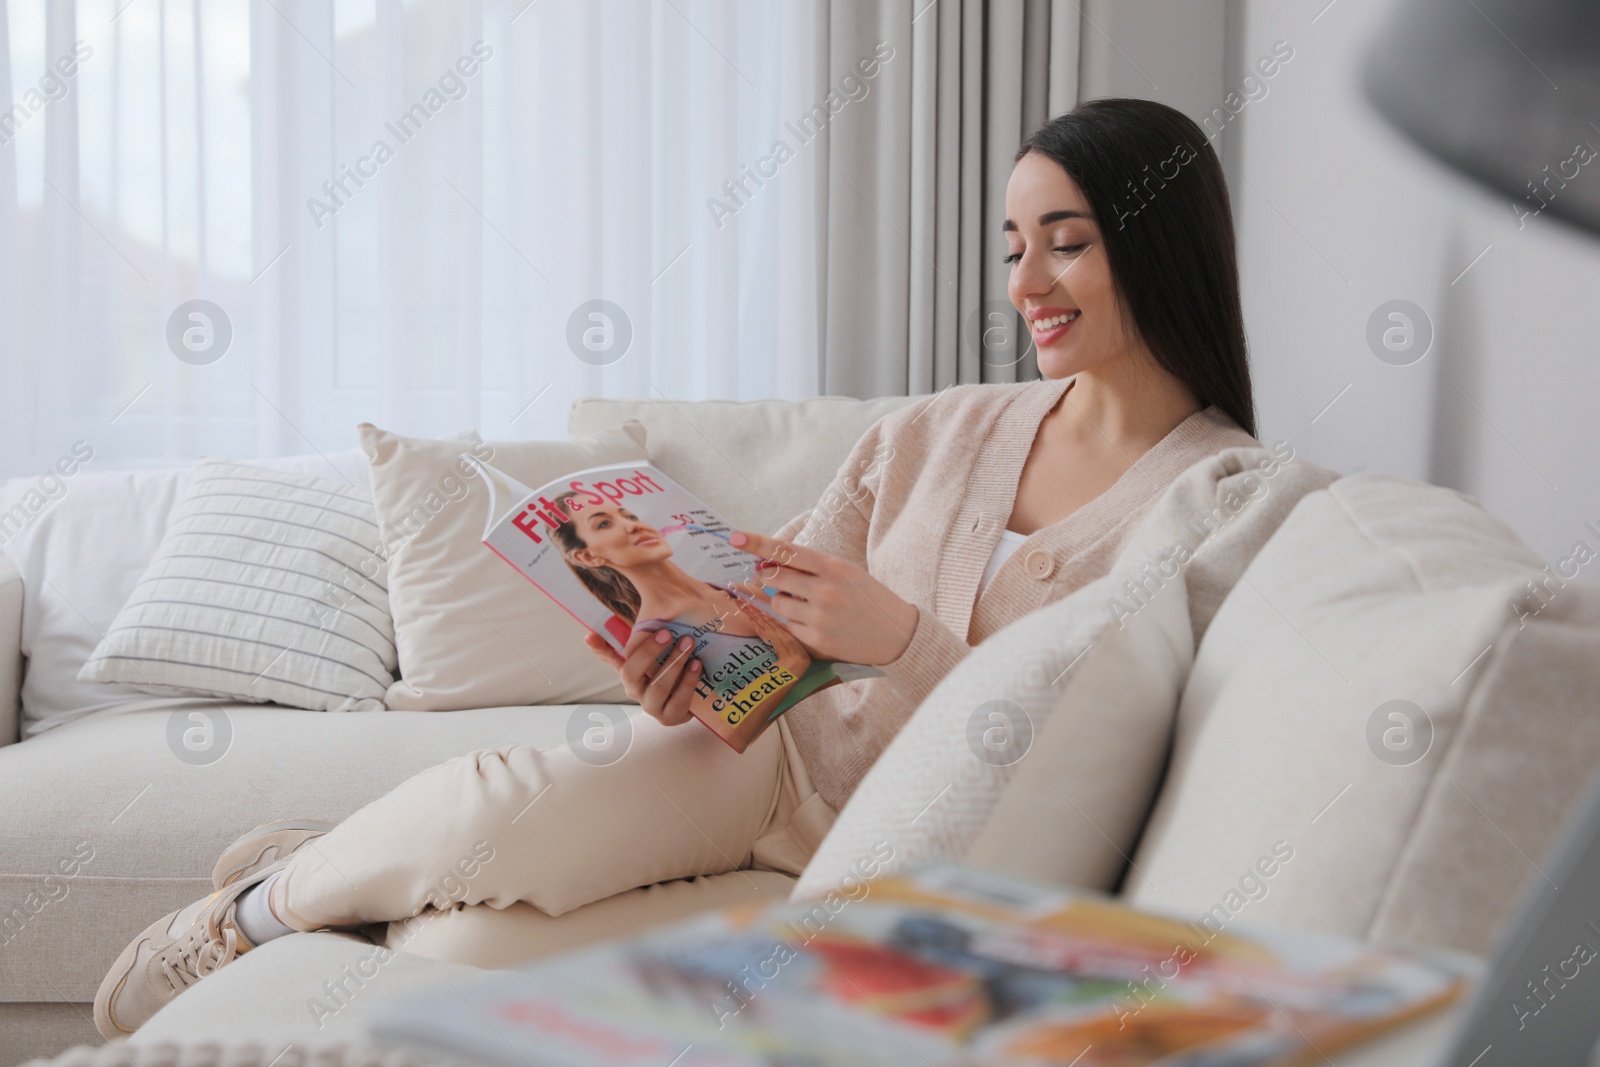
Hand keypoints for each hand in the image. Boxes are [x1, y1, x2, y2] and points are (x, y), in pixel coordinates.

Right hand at [582, 628, 700, 726]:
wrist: (692, 701)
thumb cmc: (670, 671)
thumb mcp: (657, 653)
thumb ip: (642, 635)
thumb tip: (614, 618)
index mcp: (628, 674)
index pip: (609, 658)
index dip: (600, 648)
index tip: (591, 635)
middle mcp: (635, 692)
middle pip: (631, 673)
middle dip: (649, 652)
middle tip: (667, 632)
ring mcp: (652, 707)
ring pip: (658, 687)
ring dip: (673, 664)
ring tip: (688, 645)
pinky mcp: (671, 718)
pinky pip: (678, 701)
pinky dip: (688, 682)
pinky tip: (697, 665)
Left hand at [728, 531, 918, 666]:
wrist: (898, 633)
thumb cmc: (868, 598)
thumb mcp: (846, 571)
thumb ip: (812, 566)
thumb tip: (770, 563)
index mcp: (833, 567)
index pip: (786, 550)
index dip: (757, 543)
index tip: (735, 537)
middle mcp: (825, 590)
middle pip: (773, 577)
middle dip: (766, 575)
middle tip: (770, 575)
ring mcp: (821, 617)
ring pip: (778, 604)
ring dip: (782, 601)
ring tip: (806, 603)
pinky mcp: (818, 641)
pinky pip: (789, 626)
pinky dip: (795, 622)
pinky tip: (816, 622)